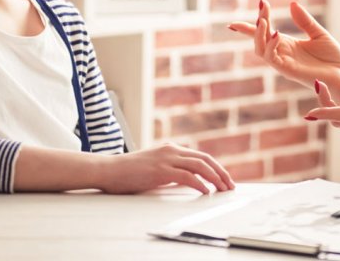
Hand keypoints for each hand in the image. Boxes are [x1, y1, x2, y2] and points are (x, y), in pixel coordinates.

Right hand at [100, 143, 234, 194]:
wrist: (109, 169)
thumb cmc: (129, 172)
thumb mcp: (155, 168)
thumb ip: (171, 171)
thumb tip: (188, 181)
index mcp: (172, 149)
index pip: (201, 156)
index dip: (215, 167)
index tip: (224, 179)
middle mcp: (172, 150)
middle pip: (205, 159)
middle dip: (220, 172)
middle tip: (230, 185)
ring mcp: (167, 158)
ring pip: (199, 165)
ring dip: (214, 177)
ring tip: (222, 189)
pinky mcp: (161, 170)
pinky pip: (186, 175)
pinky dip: (199, 183)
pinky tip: (205, 191)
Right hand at [229, 0, 339, 98]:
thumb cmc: (333, 59)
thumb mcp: (319, 34)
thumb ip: (305, 21)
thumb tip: (292, 4)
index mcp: (287, 44)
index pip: (263, 34)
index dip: (251, 25)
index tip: (250, 9)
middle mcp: (282, 54)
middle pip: (258, 39)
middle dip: (256, 23)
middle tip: (263, 6)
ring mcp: (284, 63)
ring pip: (260, 50)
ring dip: (259, 35)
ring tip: (263, 20)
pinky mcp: (289, 71)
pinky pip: (273, 59)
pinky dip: (271, 46)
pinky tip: (277, 34)